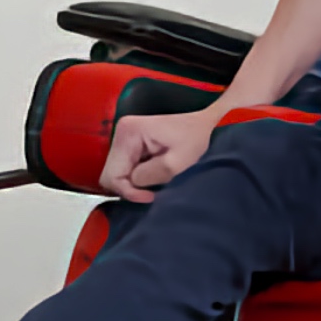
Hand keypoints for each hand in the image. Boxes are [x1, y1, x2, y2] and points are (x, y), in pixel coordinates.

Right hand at [100, 109, 218, 202]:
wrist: (208, 124)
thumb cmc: (197, 139)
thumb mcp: (178, 162)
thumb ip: (150, 175)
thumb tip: (132, 183)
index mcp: (129, 132)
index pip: (112, 175)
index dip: (128, 191)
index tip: (151, 196)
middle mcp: (122, 132)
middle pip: (112, 174)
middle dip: (132, 187)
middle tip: (155, 191)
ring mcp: (126, 137)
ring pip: (119, 173)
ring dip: (136, 182)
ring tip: (159, 180)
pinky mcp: (132, 143)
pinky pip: (126, 168)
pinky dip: (139, 177)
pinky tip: (156, 175)